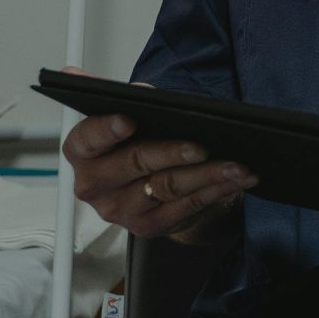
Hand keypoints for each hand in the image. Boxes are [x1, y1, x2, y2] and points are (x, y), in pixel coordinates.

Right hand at [59, 67, 256, 239]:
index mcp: (83, 152)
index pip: (87, 138)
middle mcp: (93, 184)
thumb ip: (133, 99)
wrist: (149, 186)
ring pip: (167, 187)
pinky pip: (185, 206)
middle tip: (202, 147)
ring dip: (207, 175)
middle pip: (135, 163)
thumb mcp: (133, 114)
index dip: (106, 130)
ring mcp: (118, 209)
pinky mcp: (145, 226)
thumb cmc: (139, 142)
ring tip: (235, 165)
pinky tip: (235, 180)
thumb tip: (140, 91)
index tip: (129, 120)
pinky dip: (215, 191)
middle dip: (172, 153)